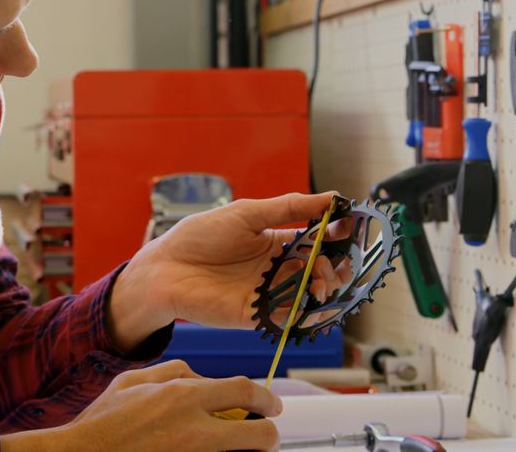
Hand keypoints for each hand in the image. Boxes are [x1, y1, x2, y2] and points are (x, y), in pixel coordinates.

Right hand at [0, 360, 281, 451]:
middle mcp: (196, 430)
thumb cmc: (102, 422)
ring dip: (247, 450)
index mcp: (183, 397)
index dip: (266, 398)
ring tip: (238, 447)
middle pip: (259, 434)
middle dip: (268, 433)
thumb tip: (202, 377)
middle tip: (266, 433)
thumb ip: (173, 372)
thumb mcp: (132, 381)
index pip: (244, 391)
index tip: (271, 405)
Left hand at [108, 192, 351, 351]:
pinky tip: (312, 301)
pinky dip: (306, 312)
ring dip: (324, 288)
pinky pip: (289, 317)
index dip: (335, 236)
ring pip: (309, 295)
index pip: (316, 241)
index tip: (351, 227)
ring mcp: (268, 293)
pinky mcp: (257, 316)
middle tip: (338, 262)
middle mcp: (275, 269)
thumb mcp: (246, 213)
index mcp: (275, 242)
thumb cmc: (199, 237)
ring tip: (322, 280)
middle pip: (319, 271)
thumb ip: (288, 208)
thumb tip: (330, 198)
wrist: (165, 268)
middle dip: (335, 266)